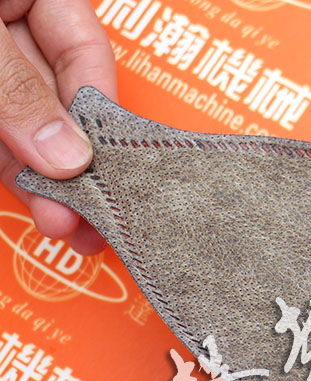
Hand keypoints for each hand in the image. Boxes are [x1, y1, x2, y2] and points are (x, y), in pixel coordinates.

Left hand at [0, 0, 116, 254]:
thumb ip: (15, 91)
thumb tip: (68, 158)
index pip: (86, 50)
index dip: (94, 112)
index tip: (94, 166)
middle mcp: (10, 20)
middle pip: (54, 95)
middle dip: (65, 158)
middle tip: (84, 216)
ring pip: (18, 119)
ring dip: (36, 172)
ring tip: (59, 222)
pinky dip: (3, 162)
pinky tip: (24, 194)